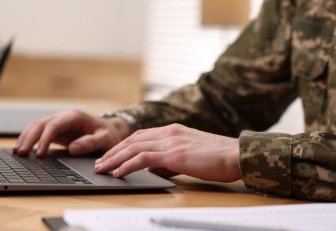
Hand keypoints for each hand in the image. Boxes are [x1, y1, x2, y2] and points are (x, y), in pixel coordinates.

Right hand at [13, 109, 129, 156]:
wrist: (110, 130)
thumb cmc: (108, 135)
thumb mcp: (105, 139)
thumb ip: (90, 143)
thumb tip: (72, 148)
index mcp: (75, 116)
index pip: (54, 125)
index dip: (44, 139)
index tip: (40, 153)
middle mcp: (64, 116)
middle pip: (41, 124)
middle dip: (30, 138)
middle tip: (22, 154)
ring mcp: (58, 122)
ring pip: (36, 126)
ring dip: (26, 138)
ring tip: (18, 153)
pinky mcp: (55, 129)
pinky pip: (38, 131)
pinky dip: (28, 138)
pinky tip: (22, 148)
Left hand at [94, 124, 240, 181]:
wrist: (236, 155)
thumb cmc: (217, 157)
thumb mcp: (189, 155)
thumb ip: (169, 160)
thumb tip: (153, 169)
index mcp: (172, 130)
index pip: (140, 136)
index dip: (123, 146)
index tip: (111, 155)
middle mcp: (169, 132)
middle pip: (132, 140)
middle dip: (113, 152)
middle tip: (99, 162)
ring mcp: (171, 142)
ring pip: (133, 148)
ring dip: (114, 159)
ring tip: (102, 168)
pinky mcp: (174, 154)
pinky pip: (143, 159)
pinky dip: (127, 165)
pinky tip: (118, 172)